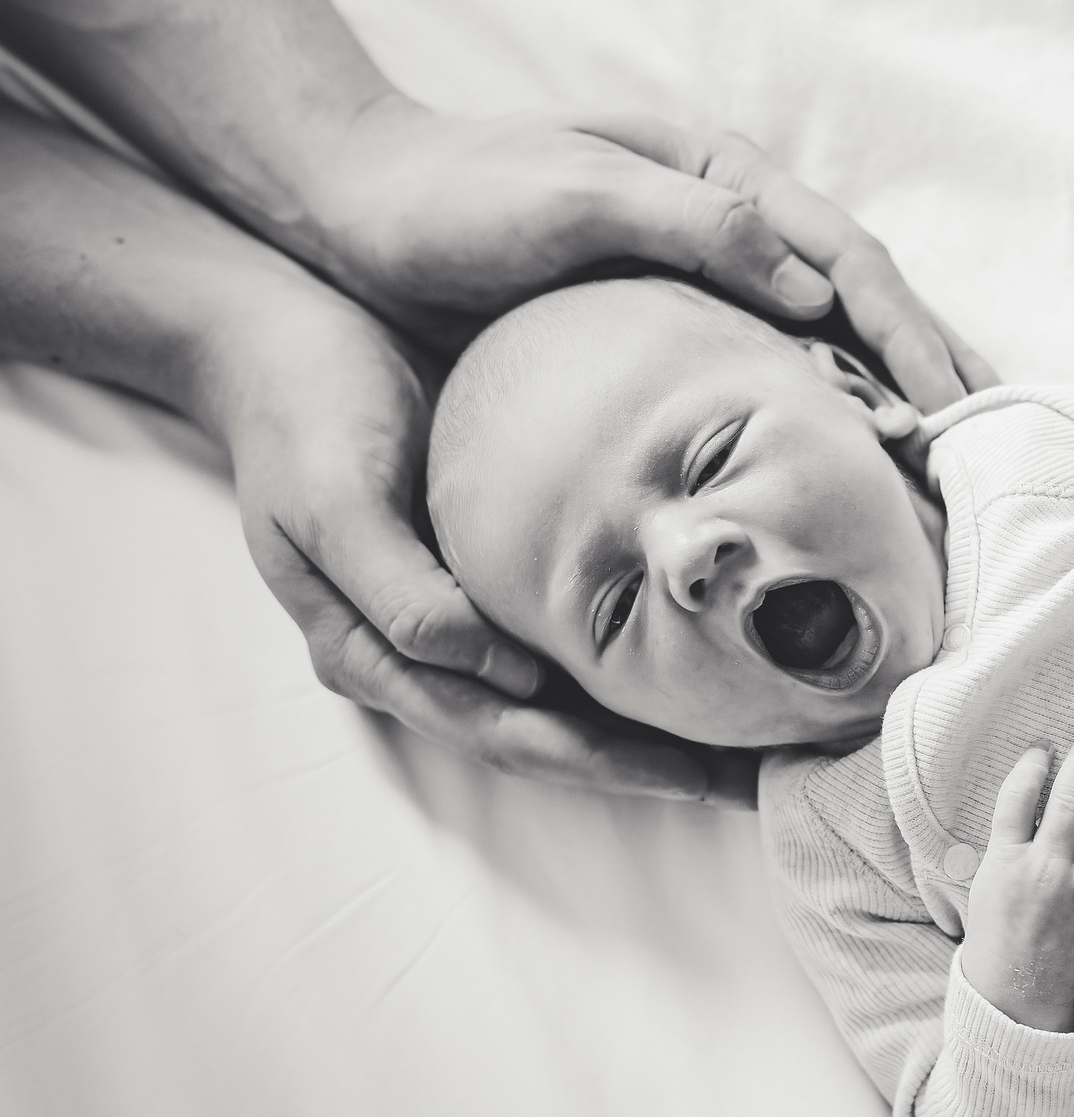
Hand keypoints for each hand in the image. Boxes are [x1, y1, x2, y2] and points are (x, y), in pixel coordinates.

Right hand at [206, 287, 759, 803]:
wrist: (281, 336)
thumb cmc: (302, 413)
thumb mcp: (332, 496)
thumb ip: (400, 589)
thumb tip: (499, 673)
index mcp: (373, 656)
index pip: (505, 735)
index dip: (597, 761)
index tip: (688, 773)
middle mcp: (419, 656)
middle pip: (550, 736)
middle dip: (646, 764)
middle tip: (749, 779)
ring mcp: (456, 618)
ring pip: (567, 698)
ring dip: (652, 724)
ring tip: (749, 738)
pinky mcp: (489, 570)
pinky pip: (569, 632)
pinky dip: (633, 652)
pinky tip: (702, 652)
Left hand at [307, 97, 996, 405]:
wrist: (351, 210)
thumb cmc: (455, 197)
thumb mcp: (572, 197)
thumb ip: (693, 226)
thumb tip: (815, 287)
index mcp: (722, 179)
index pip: (850, 258)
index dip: (912, 333)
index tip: (955, 410)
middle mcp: (730, 225)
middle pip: (864, 297)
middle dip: (936, 367)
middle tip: (994, 452)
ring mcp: (704, 276)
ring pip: (832, 336)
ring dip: (897, 396)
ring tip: (952, 472)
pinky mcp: (670, 326)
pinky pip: (775, 370)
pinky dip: (828, 414)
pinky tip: (849, 468)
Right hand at [958, 733, 1073, 1030]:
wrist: (1014, 989)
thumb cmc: (997, 930)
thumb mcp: (988, 881)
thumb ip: (1007, 840)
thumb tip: (1031, 796)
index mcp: (1008, 859)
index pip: (1018, 798)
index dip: (1032, 767)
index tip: (1045, 749)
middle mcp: (1046, 870)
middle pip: (1067, 803)